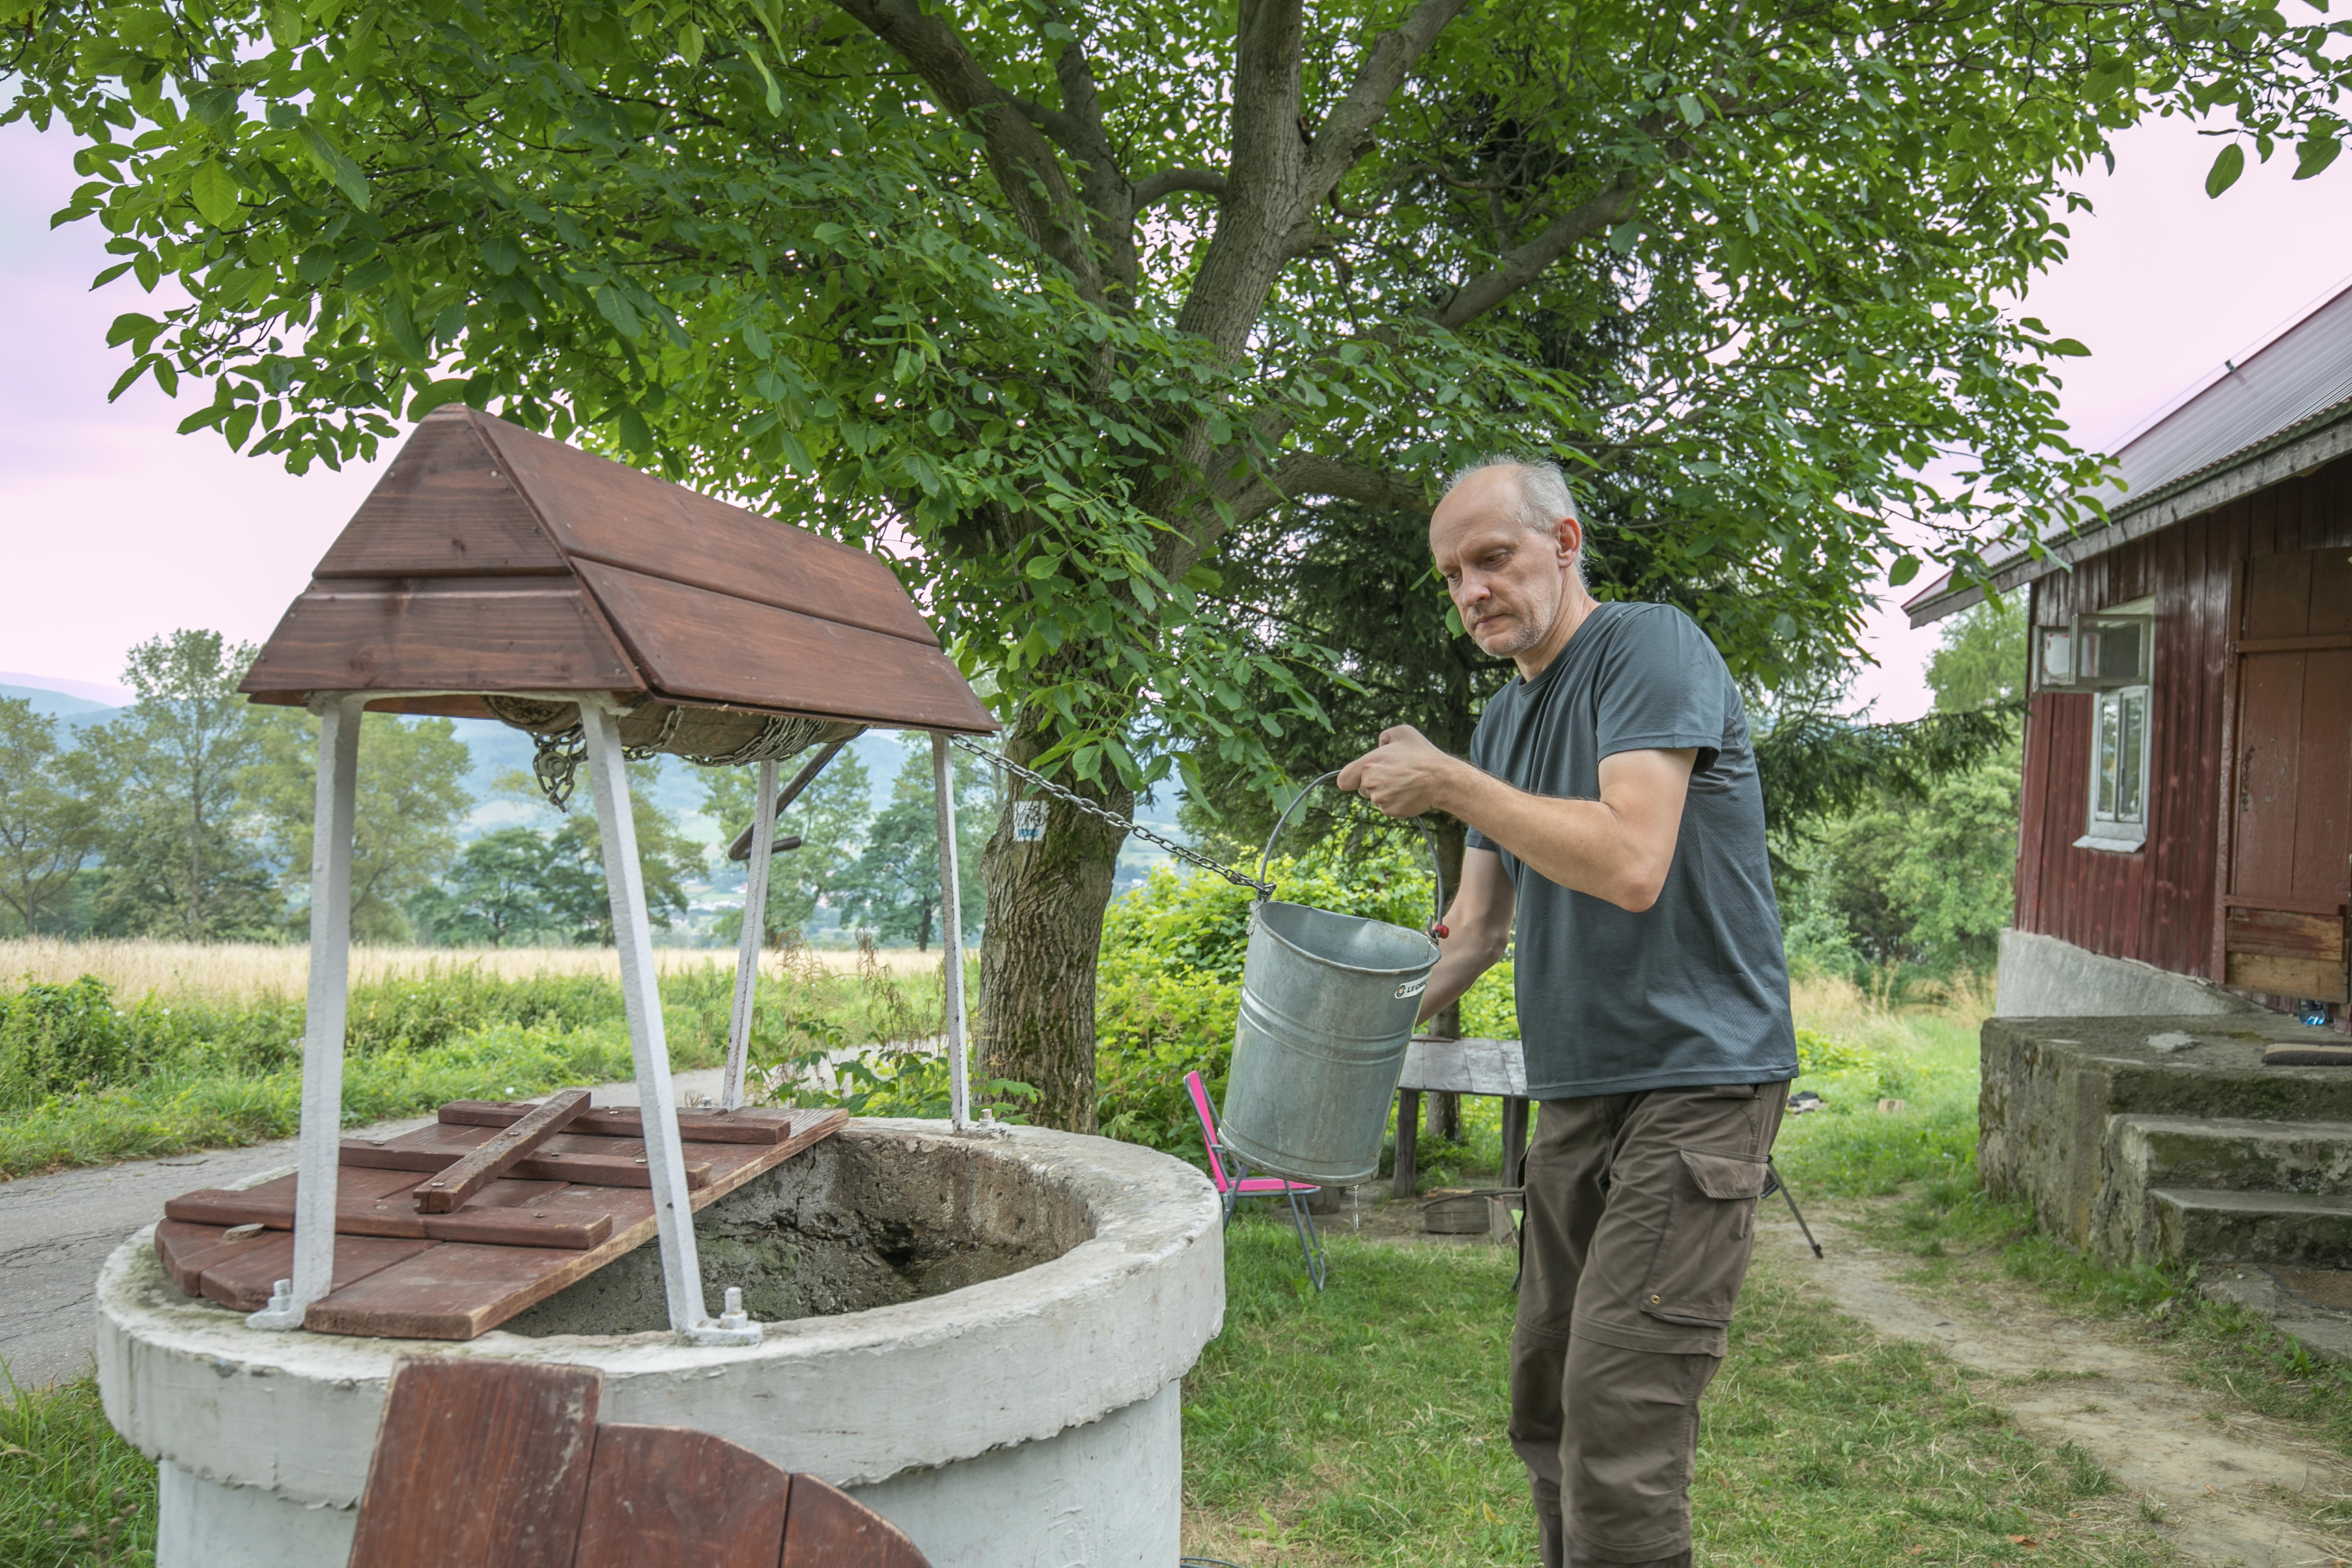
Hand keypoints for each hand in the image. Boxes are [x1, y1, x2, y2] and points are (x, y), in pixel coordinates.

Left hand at [1335, 725, 1458, 817]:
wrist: (1441, 779)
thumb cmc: (1423, 754)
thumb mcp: (1403, 732)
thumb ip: (1385, 737)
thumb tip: (1379, 745)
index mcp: (1368, 764)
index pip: (1343, 780)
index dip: (1350, 779)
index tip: (1357, 778)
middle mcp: (1370, 784)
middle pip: (1362, 789)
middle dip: (1374, 783)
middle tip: (1394, 775)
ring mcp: (1380, 799)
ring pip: (1376, 799)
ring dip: (1387, 793)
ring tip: (1406, 782)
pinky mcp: (1391, 811)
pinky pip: (1388, 809)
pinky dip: (1397, 803)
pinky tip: (1410, 793)